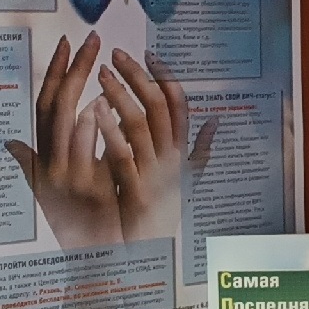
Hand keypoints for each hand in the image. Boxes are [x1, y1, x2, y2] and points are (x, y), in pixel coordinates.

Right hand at [4, 33, 122, 249]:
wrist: (92, 264)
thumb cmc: (78, 226)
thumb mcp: (51, 193)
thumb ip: (33, 164)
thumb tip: (10, 143)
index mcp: (47, 158)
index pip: (47, 105)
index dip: (55, 72)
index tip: (67, 42)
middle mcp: (51, 166)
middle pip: (55, 108)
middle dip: (70, 70)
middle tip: (88, 37)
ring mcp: (67, 180)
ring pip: (64, 130)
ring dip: (74, 95)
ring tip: (89, 63)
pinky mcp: (87, 195)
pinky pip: (85, 158)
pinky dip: (87, 133)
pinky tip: (95, 109)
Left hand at [96, 48, 216, 247]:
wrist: (159, 254)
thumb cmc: (169, 215)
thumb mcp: (190, 179)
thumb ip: (201, 150)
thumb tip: (215, 121)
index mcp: (183, 153)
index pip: (180, 105)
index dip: (166, 77)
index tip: (149, 54)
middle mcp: (174, 159)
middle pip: (161, 108)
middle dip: (139, 76)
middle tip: (117, 53)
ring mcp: (157, 175)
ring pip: (142, 125)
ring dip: (121, 95)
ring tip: (100, 73)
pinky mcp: (137, 191)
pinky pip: (123, 155)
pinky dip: (110, 131)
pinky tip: (93, 111)